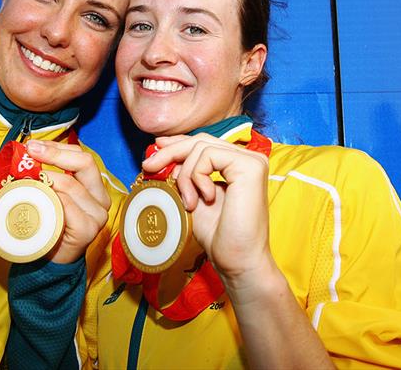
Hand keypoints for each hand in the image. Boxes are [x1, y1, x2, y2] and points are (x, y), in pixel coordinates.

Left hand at [25, 140, 110, 263]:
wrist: (52, 261)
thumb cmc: (49, 225)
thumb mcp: (51, 195)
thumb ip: (49, 176)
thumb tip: (27, 151)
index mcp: (94, 186)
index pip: (81, 156)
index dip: (57, 147)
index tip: (33, 145)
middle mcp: (101, 198)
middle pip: (84, 163)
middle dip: (55, 154)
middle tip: (31, 151)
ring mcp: (97, 214)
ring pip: (72, 185)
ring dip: (47, 179)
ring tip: (27, 179)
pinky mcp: (88, 230)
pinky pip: (67, 206)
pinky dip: (52, 199)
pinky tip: (39, 198)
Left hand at [142, 133, 272, 283]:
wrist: (237, 261)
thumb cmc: (219, 236)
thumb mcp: (194, 197)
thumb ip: (184, 175)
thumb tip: (161, 151)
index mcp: (238, 165)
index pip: (204, 143)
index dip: (177, 144)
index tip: (155, 151)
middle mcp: (248, 159)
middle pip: (201, 141)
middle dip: (170, 152)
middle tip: (149, 167)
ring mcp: (252, 162)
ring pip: (201, 147)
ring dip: (185, 175)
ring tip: (188, 202)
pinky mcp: (250, 167)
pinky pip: (209, 156)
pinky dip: (196, 176)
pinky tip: (202, 199)